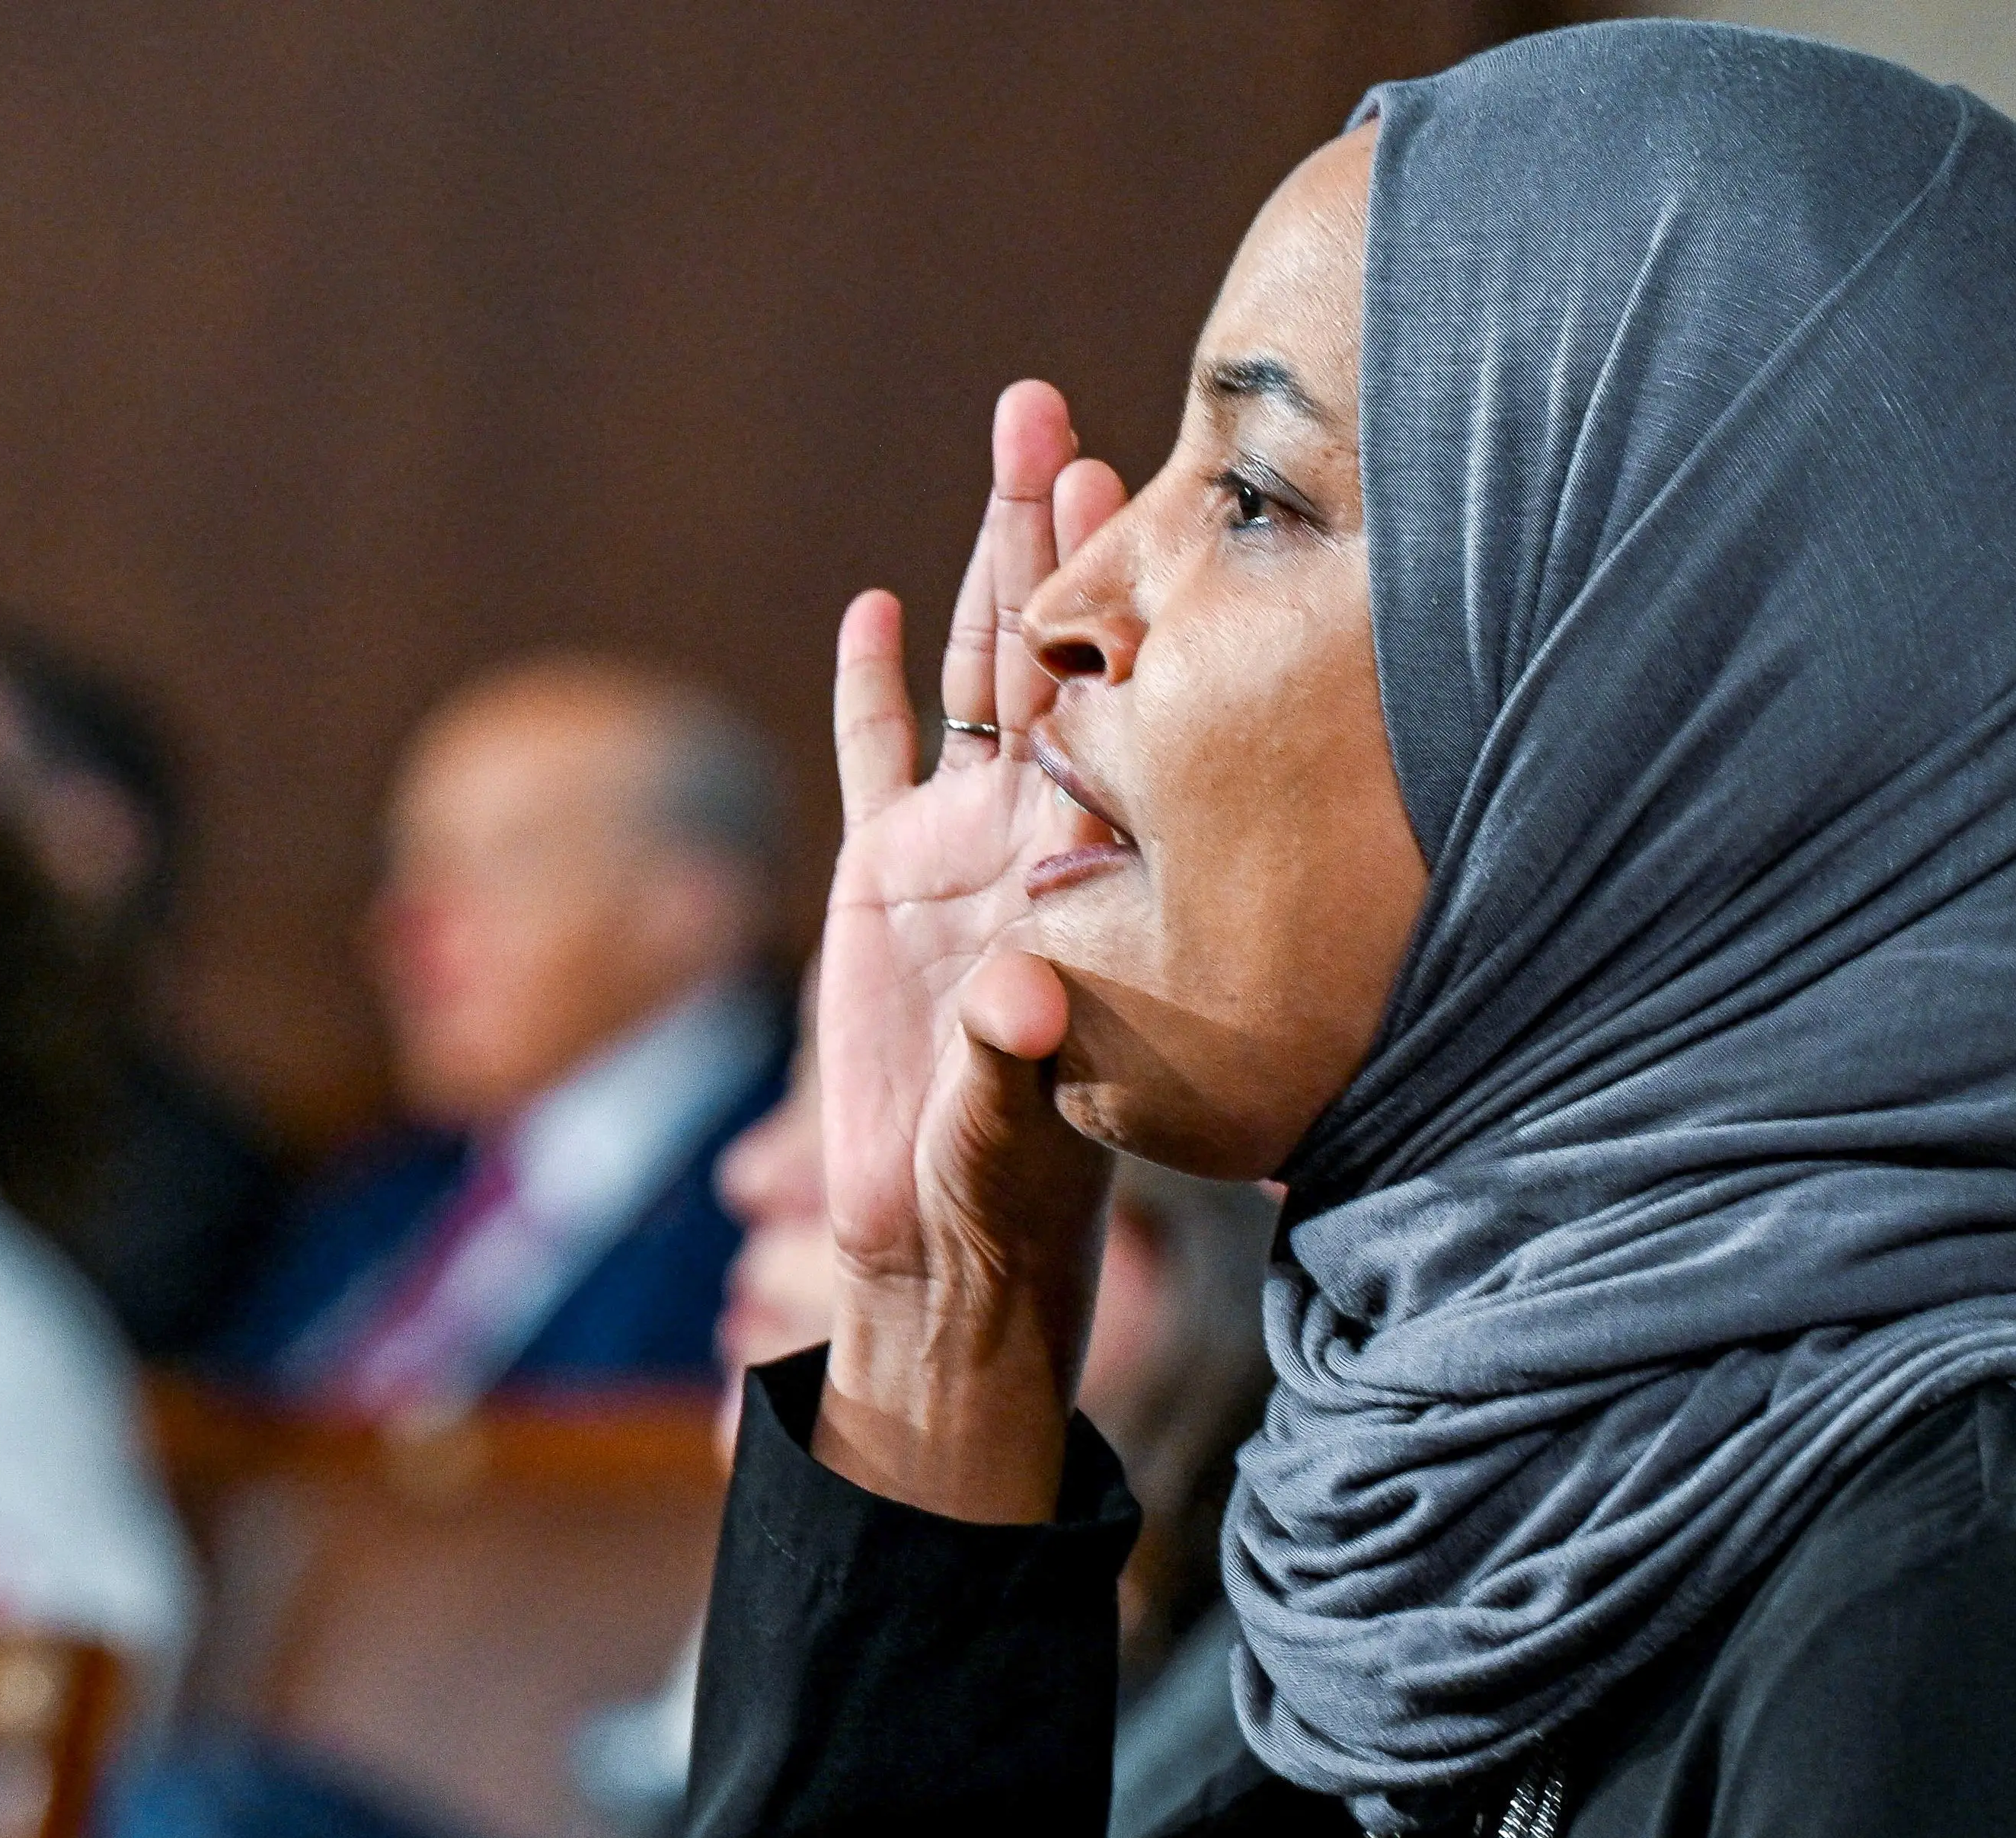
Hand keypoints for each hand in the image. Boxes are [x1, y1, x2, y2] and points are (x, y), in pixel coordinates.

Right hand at [811, 380, 1128, 1522]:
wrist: (938, 1249)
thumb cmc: (1006, 1199)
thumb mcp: (1013, 1134)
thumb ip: (1014, 1061)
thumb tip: (1020, 996)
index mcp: (1079, 874)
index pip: (1102, 710)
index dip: (1112, 605)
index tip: (1138, 496)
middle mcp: (1027, 836)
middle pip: (1042, 651)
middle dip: (1054, 531)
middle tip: (1063, 409)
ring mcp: (955, 848)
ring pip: (972, 672)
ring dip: (985, 559)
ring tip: (1012, 433)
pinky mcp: (882, 882)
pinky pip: (878, 757)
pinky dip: (877, 683)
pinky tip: (883, 603)